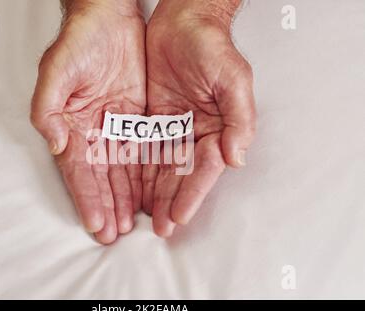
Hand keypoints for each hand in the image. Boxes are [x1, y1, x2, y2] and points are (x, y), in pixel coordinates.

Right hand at [31, 0, 145, 243]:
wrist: (109, 17)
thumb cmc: (80, 40)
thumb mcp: (57, 71)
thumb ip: (48, 108)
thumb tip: (54, 144)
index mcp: (71, 125)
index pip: (78, 171)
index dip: (87, 198)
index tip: (96, 224)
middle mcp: (93, 131)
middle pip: (101, 177)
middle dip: (108, 206)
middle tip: (115, 234)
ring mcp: (116, 127)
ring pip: (122, 170)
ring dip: (125, 197)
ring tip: (132, 223)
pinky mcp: (138, 119)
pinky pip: (142, 151)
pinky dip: (144, 174)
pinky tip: (148, 194)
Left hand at [143, 0, 255, 236]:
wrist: (183, 22)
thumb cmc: (211, 46)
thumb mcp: (232, 78)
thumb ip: (239, 118)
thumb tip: (237, 158)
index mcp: (218, 128)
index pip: (204, 168)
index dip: (192, 194)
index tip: (179, 217)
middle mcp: (195, 133)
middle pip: (182, 174)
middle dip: (171, 201)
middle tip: (160, 228)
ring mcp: (173, 128)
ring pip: (162, 168)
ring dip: (154, 193)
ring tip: (144, 218)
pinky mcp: (153, 120)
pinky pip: (145, 149)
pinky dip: (139, 170)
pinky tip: (132, 189)